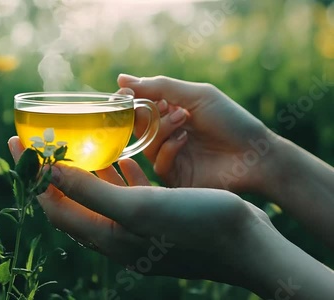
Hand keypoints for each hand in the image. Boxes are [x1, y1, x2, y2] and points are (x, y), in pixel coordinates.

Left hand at [8, 136, 269, 287]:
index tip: (17, 143)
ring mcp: (137, 226)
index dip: (31, 175)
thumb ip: (90, 192)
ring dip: (84, 169)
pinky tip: (119, 155)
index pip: (53, 204)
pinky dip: (119, 173)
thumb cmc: (195, 225)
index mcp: (106, 236)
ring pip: (99, 193)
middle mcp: (116, 234)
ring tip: (73, 142)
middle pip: (71, 198)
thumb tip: (46, 173)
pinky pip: (128, 192)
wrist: (249, 242)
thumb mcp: (137, 208)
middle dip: (50, 169)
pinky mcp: (157, 216)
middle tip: (37, 140)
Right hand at [118, 74, 277, 192]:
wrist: (256, 155)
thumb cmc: (231, 121)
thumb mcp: (196, 96)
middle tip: (161, 107)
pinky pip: (158, 164)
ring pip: (145, 144)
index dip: (131, 100)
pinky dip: (168, 149)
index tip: (123, 92)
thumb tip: (120, 78)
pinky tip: (185, 140)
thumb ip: (160, 87)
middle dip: (144, 114)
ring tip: (183, 120)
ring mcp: (172, 157)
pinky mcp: (176, 178)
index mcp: (172, 114)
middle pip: (138, 126)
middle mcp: (168, 135)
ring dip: (160, 129)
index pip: (141, 107)